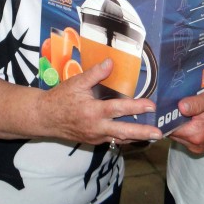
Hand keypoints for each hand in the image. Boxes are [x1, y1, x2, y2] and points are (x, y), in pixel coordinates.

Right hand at [38, 58, 162, 146]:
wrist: (44, 118)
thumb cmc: (60, 98)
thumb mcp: (76, 82)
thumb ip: (95, 73)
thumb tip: (111, 62)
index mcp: (93, 111)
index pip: (119, 109)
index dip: (136, 107)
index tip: (151, 105)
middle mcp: (96, 127)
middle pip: (123, 132)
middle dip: (142, 133)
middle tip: (159, 133)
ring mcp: (95, 136)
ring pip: (119, 139)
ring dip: (136, 138)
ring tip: (152, 136)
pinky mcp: (93, 141)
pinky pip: (111, 141)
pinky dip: (124, 138)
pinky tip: (134, 136)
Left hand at [168, 85, 203, 154]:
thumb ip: (194, 104)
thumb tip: (179, 107)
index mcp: (196, 135)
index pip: (169, 129)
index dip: (164, 117)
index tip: (162, 106)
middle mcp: (196, 144)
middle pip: (172, 132)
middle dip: (171, 119)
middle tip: (173, 103)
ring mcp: (199, 146)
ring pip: (178, 134)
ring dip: (178, 122)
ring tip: (183, 108)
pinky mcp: (201, 144)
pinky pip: (186, 135)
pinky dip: (185, 125)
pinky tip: (190, 114)